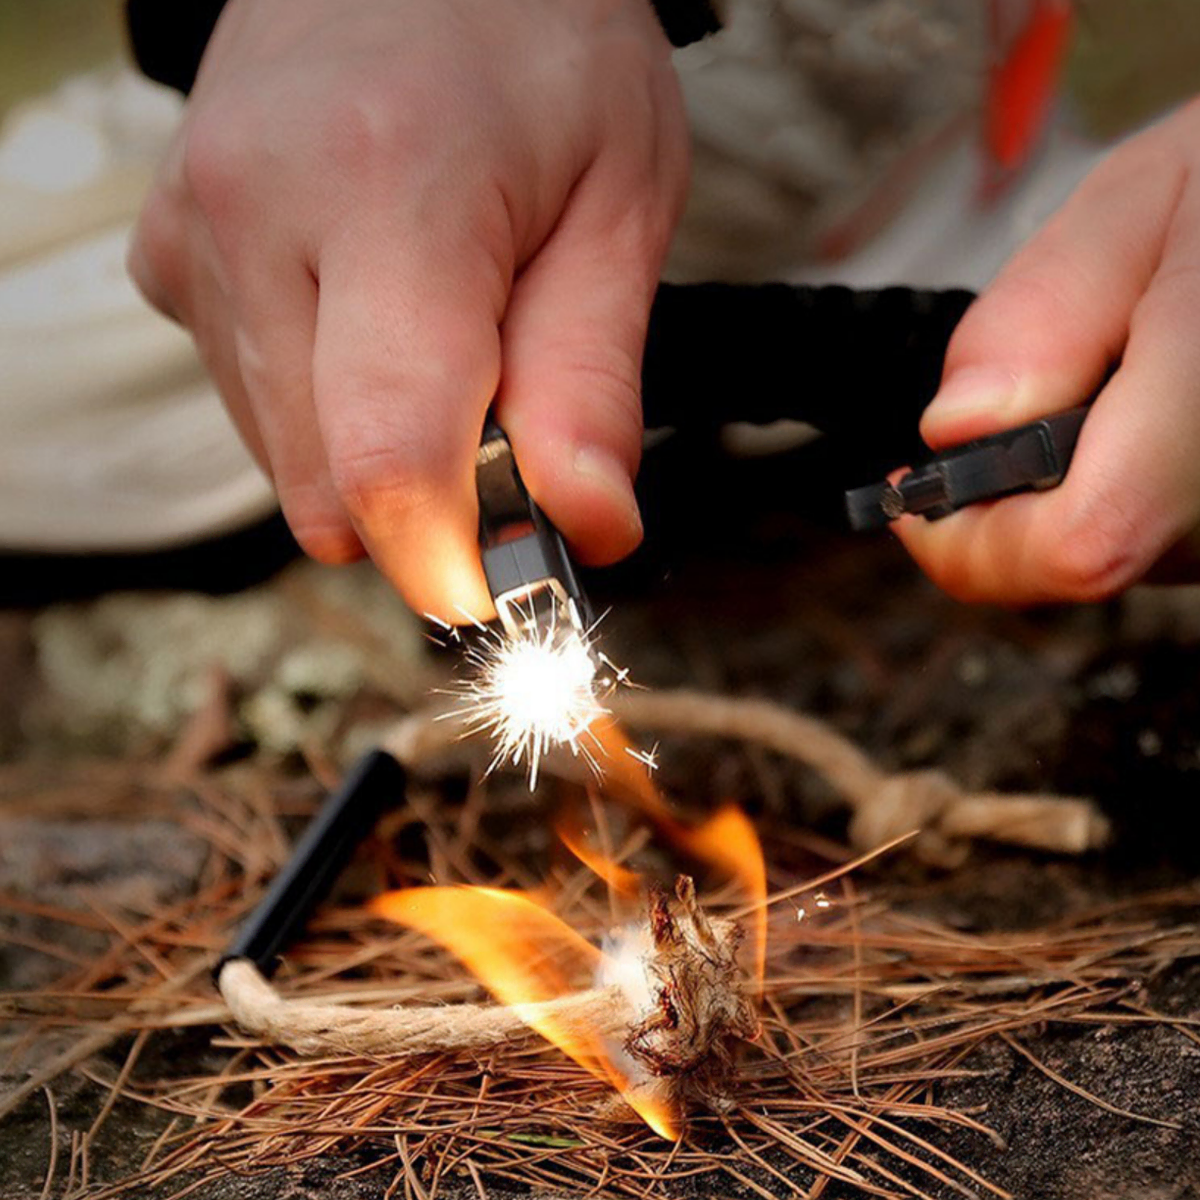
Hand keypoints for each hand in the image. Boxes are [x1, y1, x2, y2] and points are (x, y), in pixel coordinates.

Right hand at [128, 0, 687, 618]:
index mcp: (387, 192)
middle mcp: (255, 219)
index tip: (507, 593)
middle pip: (333, 485)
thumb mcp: (620, 197)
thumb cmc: (537, 39)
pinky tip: (375, 316)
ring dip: (387, 452)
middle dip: (436, 509)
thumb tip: (587, 530)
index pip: (388, 455)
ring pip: (292, 463)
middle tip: (516, 432)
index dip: (450, 563)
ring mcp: (193, 243)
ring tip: (447, 335)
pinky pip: (258, 408)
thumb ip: (594, 381)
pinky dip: (334, 408)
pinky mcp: (171, 263)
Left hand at [896, 98, 1199, 603]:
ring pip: (1127, 547)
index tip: (909, 496)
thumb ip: (1048, 311)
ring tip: (1109, 370)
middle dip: (1011, 495)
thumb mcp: (1153, 195)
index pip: (1079, 547)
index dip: (968, 542)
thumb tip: (956, 427)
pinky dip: (1121, 476)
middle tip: (1021, 394)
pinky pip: (1166, 527)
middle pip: (1088, 553)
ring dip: (1070, 480)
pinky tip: (1140, 401)